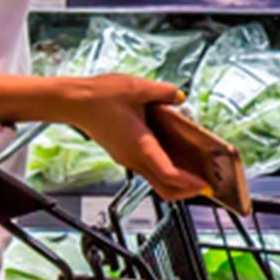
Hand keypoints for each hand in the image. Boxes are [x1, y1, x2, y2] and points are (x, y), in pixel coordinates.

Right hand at [56, 74, 209, 202]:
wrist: (74, 102)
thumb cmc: (100, 97)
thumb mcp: (138, 88)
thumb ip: (164, 92)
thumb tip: (178, 96)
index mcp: (140, 145)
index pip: (169, 174)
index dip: (189, 183)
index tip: (205, 184)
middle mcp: (133, 158)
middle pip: (164, 187)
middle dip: (187, 191)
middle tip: (205, 185)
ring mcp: (127, 158)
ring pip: (156, 181)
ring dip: (176, 181)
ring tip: (195, 172)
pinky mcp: (123, 154)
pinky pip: (148, 170)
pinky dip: (164, 171)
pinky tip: (174, 157)